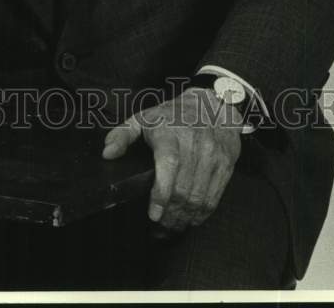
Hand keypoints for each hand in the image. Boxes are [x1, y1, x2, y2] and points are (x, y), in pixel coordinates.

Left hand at [102, 88, 241, 232]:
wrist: (213, 106)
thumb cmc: (174, 115)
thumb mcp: (144, 118)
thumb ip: (123, 135)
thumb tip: (107, 153)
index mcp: (170, 133)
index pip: (169, 165)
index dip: (161, 193)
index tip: (153, 213)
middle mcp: (194, 144)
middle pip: (183, 188)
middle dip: (170, 214)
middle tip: (160, 226)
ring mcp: (212, 156)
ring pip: (199, 197)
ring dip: (185, 218)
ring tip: (173, 226)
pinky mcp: (225, 165)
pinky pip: (214, 196)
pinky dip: (202, 213)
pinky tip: (192, 218)